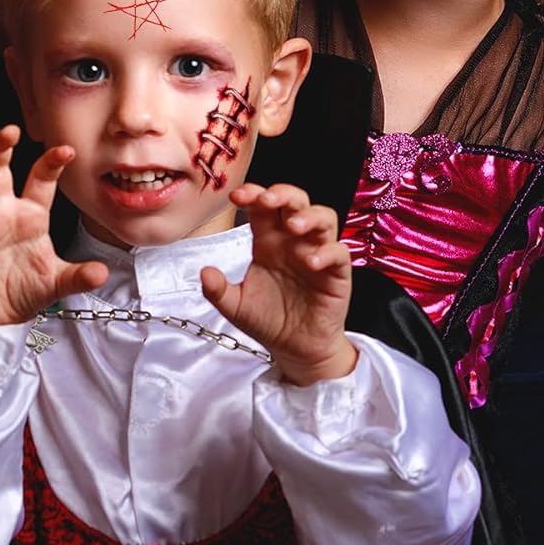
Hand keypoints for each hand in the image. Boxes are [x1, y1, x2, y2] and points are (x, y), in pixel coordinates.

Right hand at [0, 125, 108, 327]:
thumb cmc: (26, 289)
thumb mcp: (56, 282)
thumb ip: (77, 276)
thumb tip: (101, 273)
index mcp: (30, 214)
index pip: (40, 180)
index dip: (51, 163)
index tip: (66, 151)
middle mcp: (1, 211)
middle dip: (1, 149)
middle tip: (9, 132)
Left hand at [201, 183, 355, 386]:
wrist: (295, 350)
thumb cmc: (269, 320)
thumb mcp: (236, 307)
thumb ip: (218, 291)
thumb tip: (204, 273)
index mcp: (268, 241)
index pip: (262, 207)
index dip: (252, 194)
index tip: (237, 197)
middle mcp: (293, 242)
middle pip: (295, 201)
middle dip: (282, 193)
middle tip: (267, 200)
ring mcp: (317, 254)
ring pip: (323, 217)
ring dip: (309, 216)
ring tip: (293, 227)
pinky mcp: (336, 274)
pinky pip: (339, 252)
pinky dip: (327, 251)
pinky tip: (311, 261)